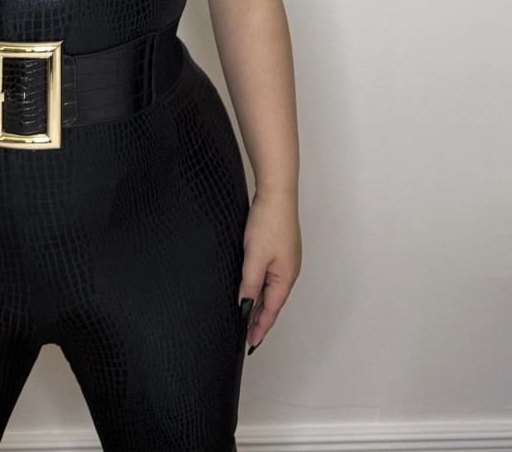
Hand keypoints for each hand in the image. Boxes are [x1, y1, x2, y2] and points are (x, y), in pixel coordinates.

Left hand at [237, 188, 301, 351]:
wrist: (277, 193)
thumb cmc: (268, 222)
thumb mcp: (254, 257)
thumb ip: (250, 283)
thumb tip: (245, 304)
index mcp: (285, 277)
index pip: (271, 309)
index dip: (260, 327)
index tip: (251, 342)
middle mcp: (289, 271)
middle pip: (273, 301)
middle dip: (261, 319)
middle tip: (248, 335)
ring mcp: (286, 260)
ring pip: (271, 289)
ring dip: (260, 303)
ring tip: (249, 318)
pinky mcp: (280, 249)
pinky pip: (271, 276)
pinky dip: (262, 287)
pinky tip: (253, 288)